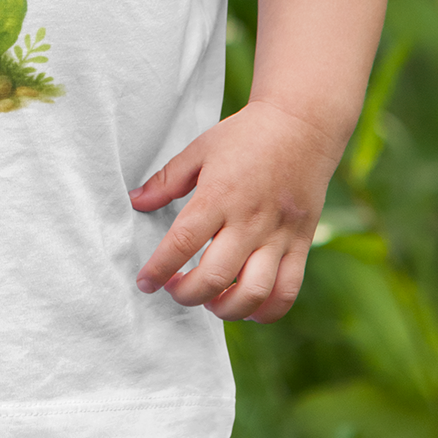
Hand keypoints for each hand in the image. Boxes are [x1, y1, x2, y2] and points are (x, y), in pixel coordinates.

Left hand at [128, 98, 342, 323]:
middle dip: (185, 295)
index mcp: (218, 194)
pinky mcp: (301, 243)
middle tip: (174, 288)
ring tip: (210, 302)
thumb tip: (135, 201)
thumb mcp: (200, 149)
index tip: (144, 282)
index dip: (158, 269)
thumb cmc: (246, 135)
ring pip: (253, 293)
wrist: (302, 124)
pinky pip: (287, 290)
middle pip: (214, 277)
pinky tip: (247, 308)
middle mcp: (249, 219)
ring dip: (225, 310)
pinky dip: (266, 312)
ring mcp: (278, 234)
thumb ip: (167, 180)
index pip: (182, 243)